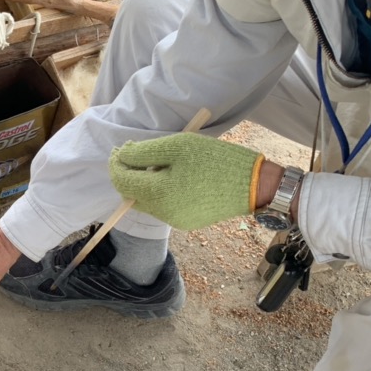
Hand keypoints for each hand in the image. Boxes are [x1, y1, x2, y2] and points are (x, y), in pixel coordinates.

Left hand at [108, 132, 264, 229]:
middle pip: (130, 194)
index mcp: (158, 192)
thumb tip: (122, 155)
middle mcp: (162, 212)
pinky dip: (160, 193)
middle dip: (129, 174)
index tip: (120, 150)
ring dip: (145, 184)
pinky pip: (163, 207)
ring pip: (146, 202)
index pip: (122, 180)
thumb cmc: (215, 160)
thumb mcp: (178, 146)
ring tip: (161, 165)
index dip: (117, 164)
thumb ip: (145, 152)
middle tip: (138, 154)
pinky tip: (176, 179)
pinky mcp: (185, 223)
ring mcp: (174, 220)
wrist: (252, 185)